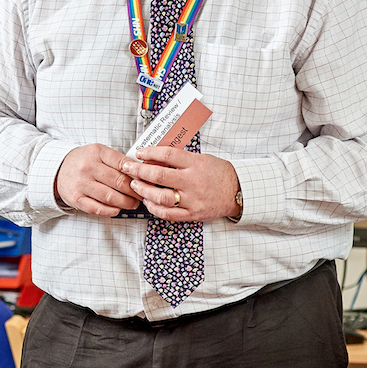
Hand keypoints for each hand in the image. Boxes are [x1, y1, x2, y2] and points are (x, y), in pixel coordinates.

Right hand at [55, 144, 139, 215]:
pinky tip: (117, 209)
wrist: (58, 169)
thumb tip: (140, 173)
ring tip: (133, 204)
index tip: (146, 181)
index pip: (123, 163)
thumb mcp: (98, 153)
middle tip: (142, 195)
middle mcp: (88, 167)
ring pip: (110, 197)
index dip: (138, 175)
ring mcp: (81, 184)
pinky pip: (97, 208)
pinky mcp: (76, 199)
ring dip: (126, 203)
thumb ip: (117, 161)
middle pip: (119, 182)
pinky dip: (111, 211)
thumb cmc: (83, 162)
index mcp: (96, 152)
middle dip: (135, 191)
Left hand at [120, 146, 239, 222]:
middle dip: (139, 171)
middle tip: (128, 168)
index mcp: (196, 164)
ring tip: (135, 185)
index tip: (139, 153)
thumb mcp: (202, 158)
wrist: (238, 191)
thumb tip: (155, 156)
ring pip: (161, 197)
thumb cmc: (219, 173)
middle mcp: (193, 182)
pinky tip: (147, 202)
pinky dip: (154, 208)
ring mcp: (192, 200)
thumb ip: (181, 158)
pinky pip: (168, 214)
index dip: (149, 153)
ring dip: (144, 191)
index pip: (167, 155)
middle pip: (159, 176)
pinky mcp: (192, 214)